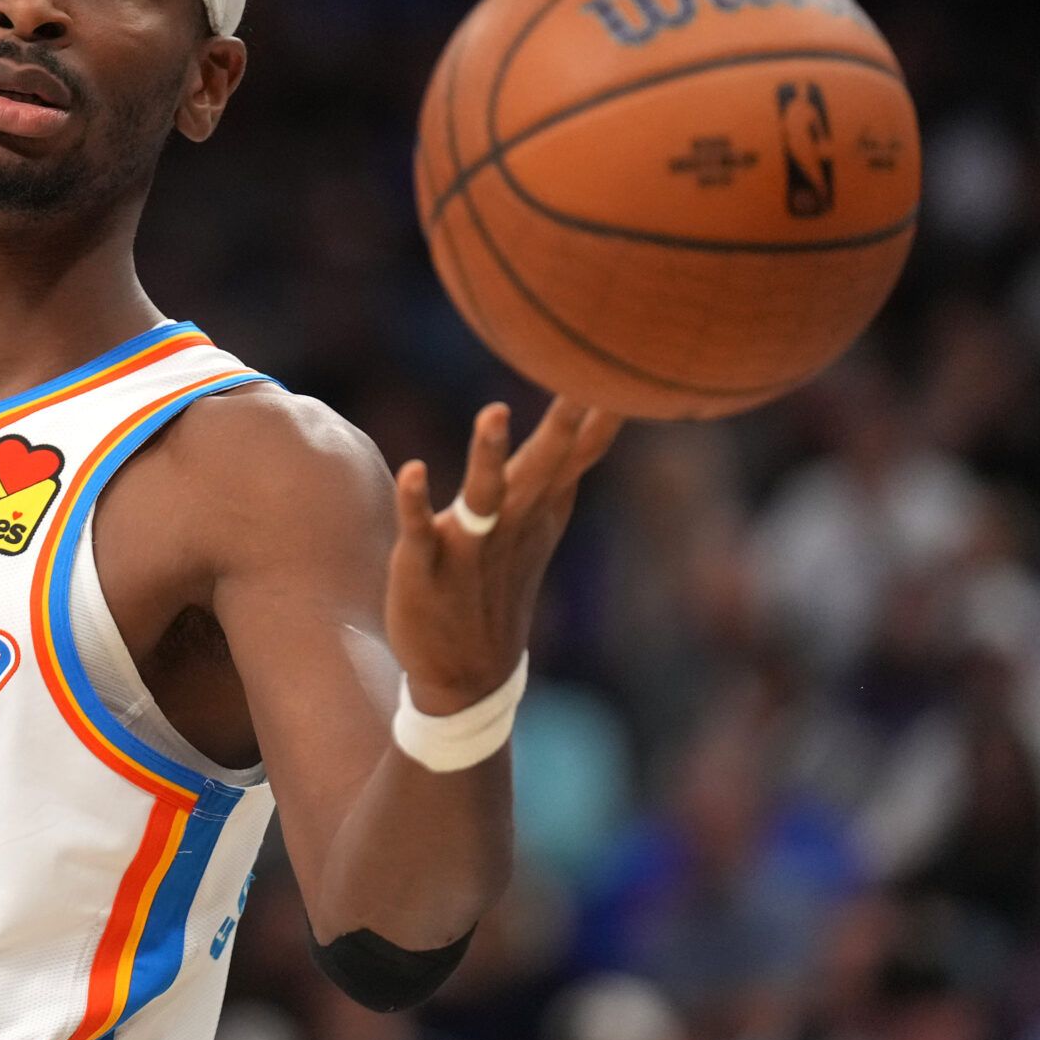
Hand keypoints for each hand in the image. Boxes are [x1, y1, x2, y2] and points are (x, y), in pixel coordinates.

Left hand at [386, 396, 619, 714]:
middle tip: (585, 378)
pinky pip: (419, 532)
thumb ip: (562, 469)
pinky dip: (416, 504)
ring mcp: (469, 547)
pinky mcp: (424, 566)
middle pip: (542, 468)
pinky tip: (412, 470)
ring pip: (484, 495)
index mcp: (538, 509)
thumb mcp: (541, 522)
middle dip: (563, 425)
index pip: (578, 455)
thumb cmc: (501, 581)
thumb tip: (596, 418)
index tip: (627, 367)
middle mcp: (511, 524)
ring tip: (494, 412)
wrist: (466, 672)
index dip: (602, 414)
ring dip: (490, 456)